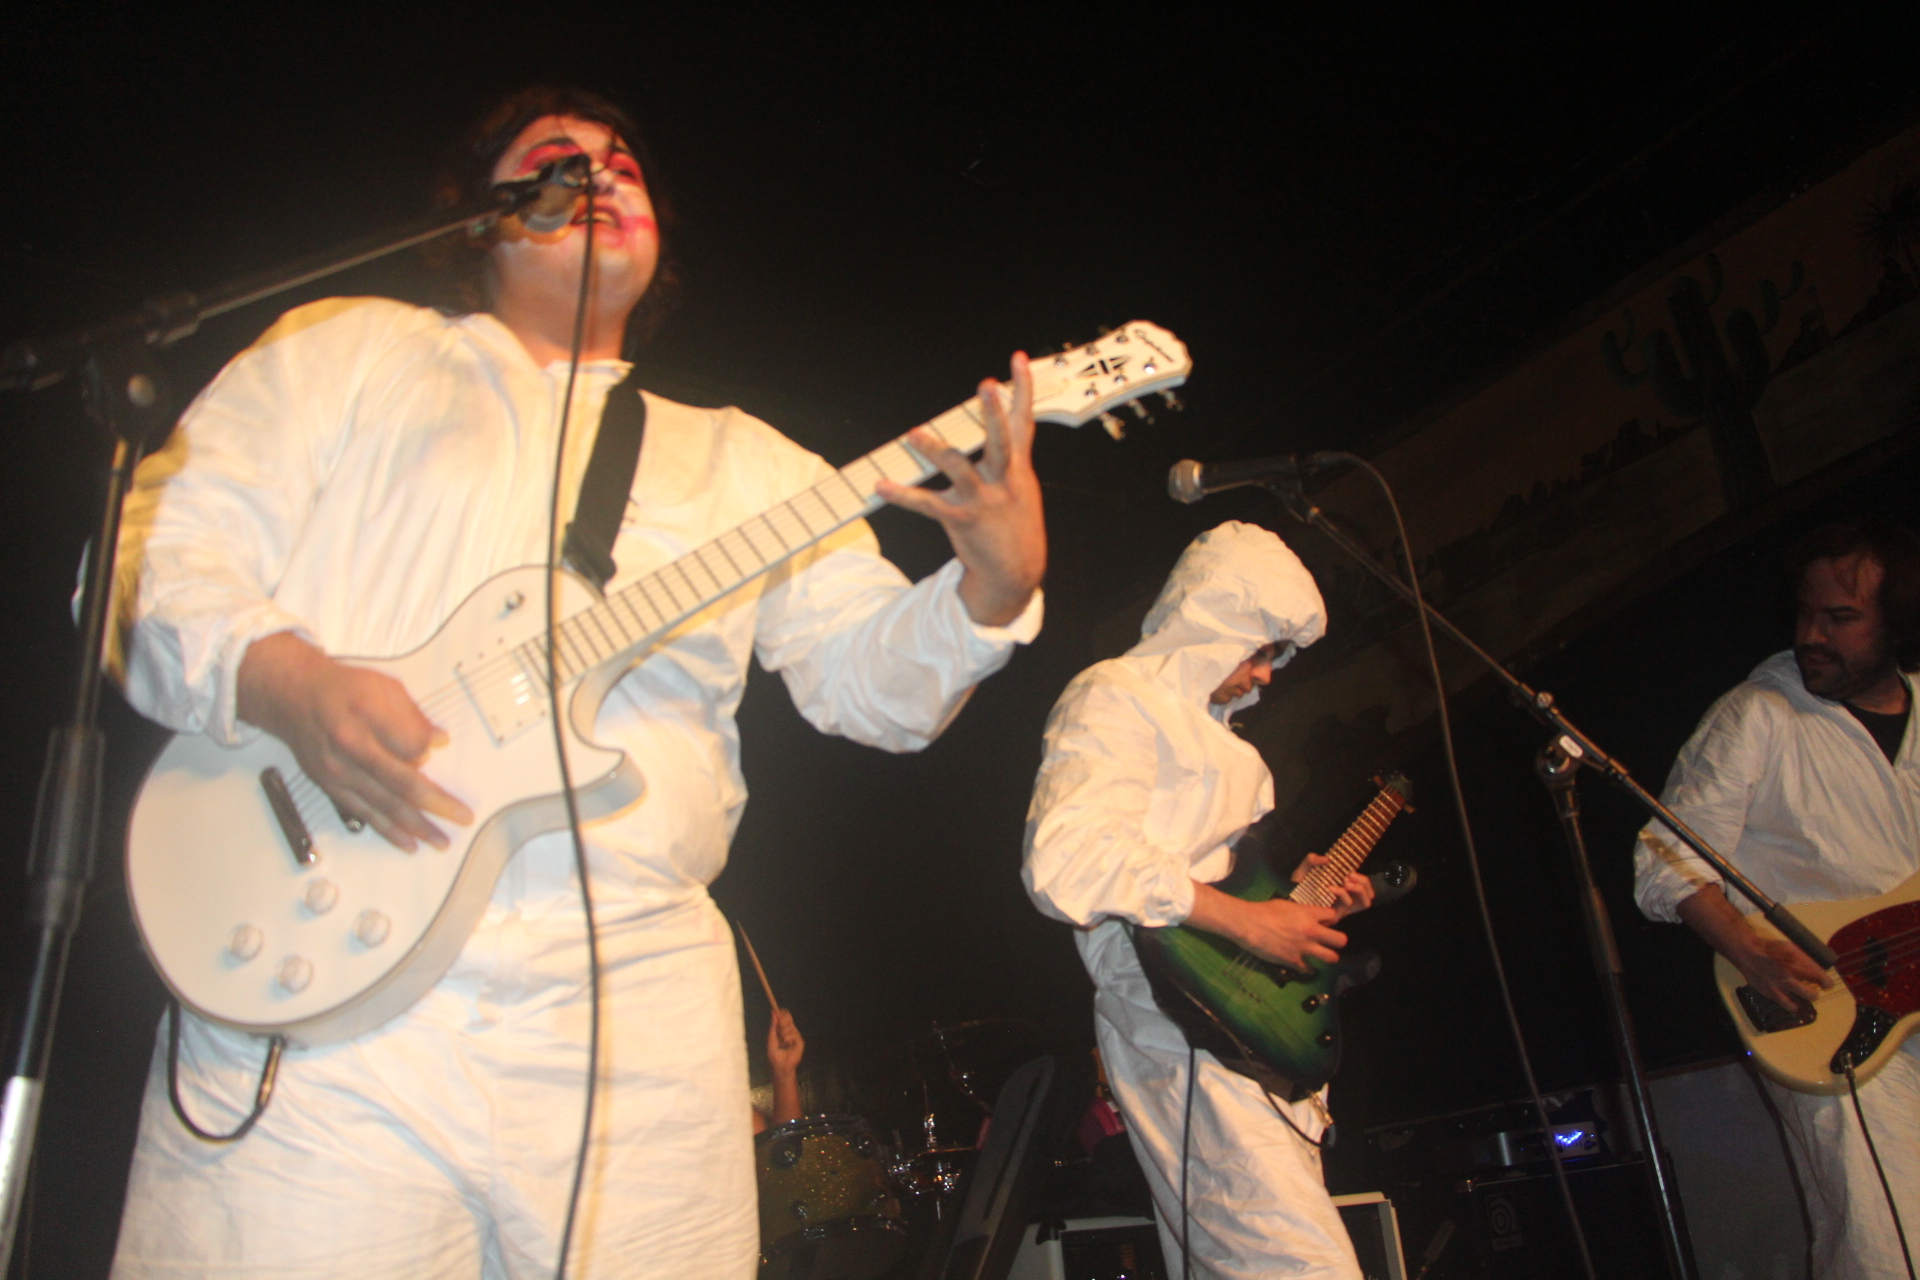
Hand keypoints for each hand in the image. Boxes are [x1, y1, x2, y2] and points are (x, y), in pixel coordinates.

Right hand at [236, 632, 472, 851]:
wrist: (293, 697)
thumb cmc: (340, 689)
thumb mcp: (382, 686)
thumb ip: (412, 715)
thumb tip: (438, 740)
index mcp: (366, 716)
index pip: (411, 744)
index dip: (428, 749)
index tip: (439, 746)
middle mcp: (351, 748)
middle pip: (401, 782)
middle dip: (437, 803)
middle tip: (462, 816)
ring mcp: (339, 772)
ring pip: (385, 805)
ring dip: (416, 826)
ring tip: (439, 840)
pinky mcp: (332, 787)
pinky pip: (365, 814)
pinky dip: (388, 830)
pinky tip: (407, 842)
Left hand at [767, 1008, 805, 1076]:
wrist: (780, 1066)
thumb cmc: (774, 1055)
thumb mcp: (771, 1039)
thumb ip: (773, 1027)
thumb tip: (773, 1013)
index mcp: (783, 1029)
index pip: (785, 1016)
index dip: (781, 1013)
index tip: (776, 1011)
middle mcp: (790, 1031)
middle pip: (789, 1018)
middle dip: (782, 1021)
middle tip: (778, 1029)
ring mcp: (796, 1036)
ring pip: (791, 1026)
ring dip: (784, 1033)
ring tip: (782, 1041)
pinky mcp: (800, 1042)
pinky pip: (794, 1034)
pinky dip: (788, 1038)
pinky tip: (786, 1043)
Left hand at [877, 352, 1045, 626]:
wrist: (1016, 573)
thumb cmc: (1014, 524)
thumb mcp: (1022, 488)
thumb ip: (1009, 456)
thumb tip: (1002, 421)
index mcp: (1019, 468)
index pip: (1024, 421)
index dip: (1023, 389)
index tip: (1017, 359)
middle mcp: (1003, 481)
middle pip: (1000, 441)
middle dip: (993, 413)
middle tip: (986, 385)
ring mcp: (982, 500)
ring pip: (959, 469)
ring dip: (935, 450)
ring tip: (915, 432)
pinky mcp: (960, 520)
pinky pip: (926, 504)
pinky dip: (901, 495)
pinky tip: (881, 486)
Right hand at [1185, 882, 1346, 968]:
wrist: (1248, 924)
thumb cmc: (1263, 910)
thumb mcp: (1286, 905)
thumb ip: (1301, 912)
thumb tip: (1307, 916)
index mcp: (1309, 915)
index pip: (1333, 916)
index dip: (1330, 920)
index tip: (1325, 923)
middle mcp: (1311, 932)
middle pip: (1341, 940)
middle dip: (1338, 941)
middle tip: (1330, 942)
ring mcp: (1304, 948)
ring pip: (1331, 958)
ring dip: (1328, 956)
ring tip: (1322, 955)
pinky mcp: (1293, 960)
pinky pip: (1308, 969)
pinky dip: (1306, 968)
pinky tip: (1303, 966)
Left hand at [1291, 854, 1375, 921]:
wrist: (1283, 902)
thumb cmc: (1294, 889)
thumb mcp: (1302, 871)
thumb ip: (1311, 861)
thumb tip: (1326, 859)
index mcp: (1341, 892)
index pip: (1364, 889)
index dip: (1364, 880)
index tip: (1350, 871)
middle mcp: (1343, 902)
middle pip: (1369, 897)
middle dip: (1364, 884)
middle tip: (1349, 876)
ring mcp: (1340, 910)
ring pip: (1364, 904)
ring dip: (1358, 890)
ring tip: (1345, 882)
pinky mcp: (1334, 916)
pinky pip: (1347, 907)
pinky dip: (1342, 894)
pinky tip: (1331, 888)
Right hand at [1677, 884, 1832, 1013]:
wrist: (1746, 952)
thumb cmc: (1770, 948)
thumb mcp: (1790, 948)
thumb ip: (1804, 959)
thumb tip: (1817, 969)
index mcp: (1796, 964)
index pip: (1819, 978)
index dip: (1826, 983)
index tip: (1828, 984)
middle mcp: (1788, 978)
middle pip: (1811, 995)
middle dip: (1816, 993)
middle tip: (1815, 991)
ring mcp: (1777, 987)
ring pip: (1797, 1004)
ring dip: (1802, 1001)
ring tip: (1803, 997)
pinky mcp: (1768, 993)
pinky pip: (1784, 1004)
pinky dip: (1790, 1005)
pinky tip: (1791, 1002)